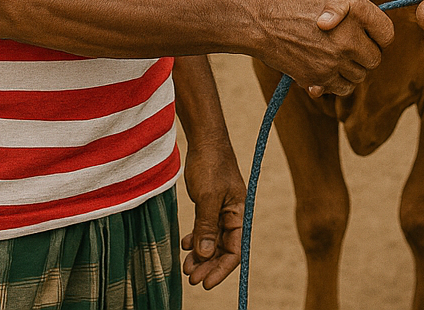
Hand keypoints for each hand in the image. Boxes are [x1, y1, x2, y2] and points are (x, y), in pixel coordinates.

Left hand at [180, 137, 247, 288]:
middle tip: (191, 278)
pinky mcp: (210, 205)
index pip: (236, 250)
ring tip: (185, 267)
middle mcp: (233, 215)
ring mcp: (221, 210)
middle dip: (209, 266)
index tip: (205, 283)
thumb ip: (207, 226)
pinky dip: (196, 240)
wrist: (205, 140)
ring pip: (213, 242)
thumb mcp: (207, 197)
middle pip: (224, 249)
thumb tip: (206, 255)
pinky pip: (205, 229)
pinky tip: (184, 245)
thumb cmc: (211, 165)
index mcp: (239, 214)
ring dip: (200, 255)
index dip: (221, 269)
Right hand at [255, 0, 394, 95]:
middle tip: (348, 47)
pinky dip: (336, 83)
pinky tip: (324, 68)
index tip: (370, 36)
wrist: (261, 22)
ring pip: (358, 78)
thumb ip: (355, 9)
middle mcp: (348, 41)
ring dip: (350, 70)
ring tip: (333, 56)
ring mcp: (333, 62)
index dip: (380, 36)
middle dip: (365, 55)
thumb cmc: (295, 3)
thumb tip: (372, 29)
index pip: (387, 34)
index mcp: (355, 15)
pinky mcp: (318, 79)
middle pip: (374, 60)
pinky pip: (340, 89)